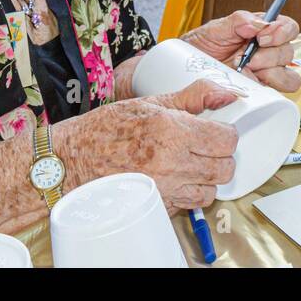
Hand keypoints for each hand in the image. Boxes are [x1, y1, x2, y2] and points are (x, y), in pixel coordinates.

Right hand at [60, 79, 238, 213]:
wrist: (72, 160)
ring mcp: (164, 189)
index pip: (226, 140)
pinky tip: (176, 178)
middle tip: (205, 147)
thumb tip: (228, 93)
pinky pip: (189, 204)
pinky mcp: (157, 206)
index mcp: (172, 131)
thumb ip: (194, 96)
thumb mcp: (151, 102)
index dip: (225, 133)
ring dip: (207, 178)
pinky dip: (189, 193)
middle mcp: (171, 162)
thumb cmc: (108, 128)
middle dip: (220, 156)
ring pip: (211, 190)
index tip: (216, 130)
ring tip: (191, 164)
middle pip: (224, 167)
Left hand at [187, 10, 300, 92]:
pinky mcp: (260, 90)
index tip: (263, 37)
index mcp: (262, 30)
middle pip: (288, 52)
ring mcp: (265, 72)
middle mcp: (267, 51)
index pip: (288, 27)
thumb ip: (239, 20)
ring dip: (270, 74)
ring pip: (288, 76)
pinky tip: (248, 83)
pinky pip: (277, 94)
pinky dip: (266, 90)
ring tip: (246, 71)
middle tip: (245, 58)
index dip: (282, 31)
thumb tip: (259, 24)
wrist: (184, 70)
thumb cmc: (201, 46)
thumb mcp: (215, 28)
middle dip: (268, 56)